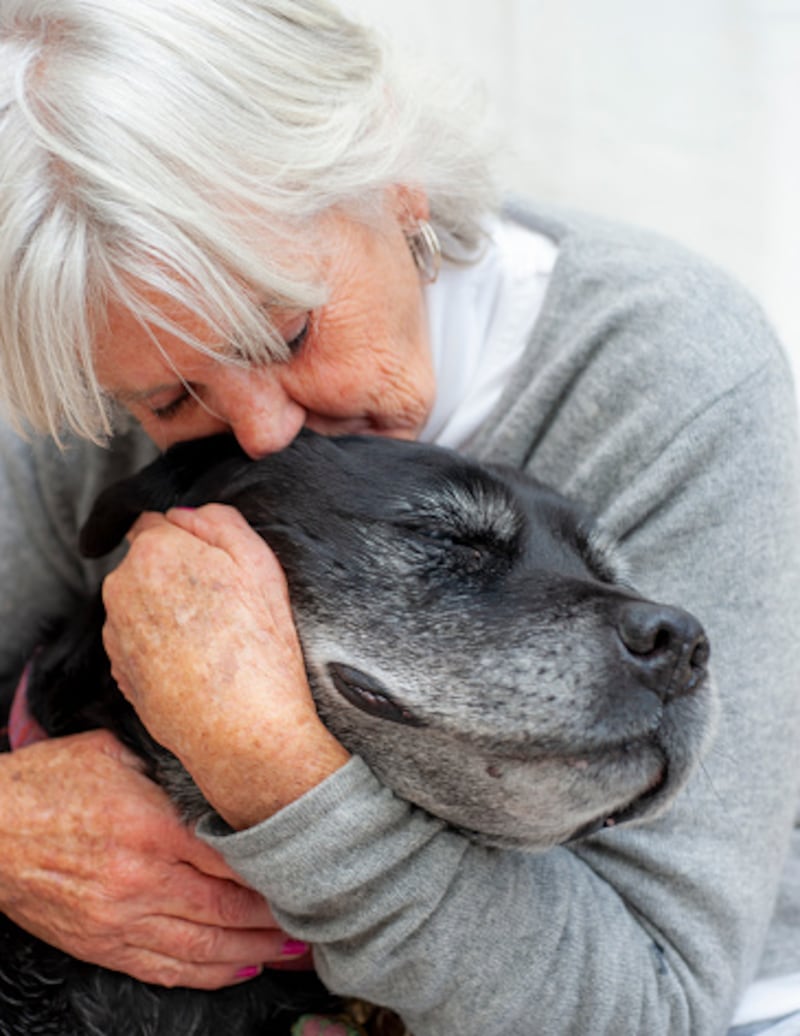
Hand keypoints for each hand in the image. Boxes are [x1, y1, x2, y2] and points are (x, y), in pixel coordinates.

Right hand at [0, 730, 309, 986]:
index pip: (231, 857)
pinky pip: (166, 967)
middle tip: (317, 917)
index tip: (309, 869)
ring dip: (255, 952)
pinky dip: (209, 973)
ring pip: (204, 947)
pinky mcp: (102, 943)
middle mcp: (141, 880)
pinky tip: (239, 970)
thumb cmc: (47, 784)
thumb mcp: (113, 752)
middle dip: (277, 917)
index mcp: (149, 827)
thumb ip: (168, 766)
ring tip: (292, 949)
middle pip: (227, 909)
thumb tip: (216, 769)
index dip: (275, 870)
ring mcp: (121, 919)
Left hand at [101, 504, 348, 828]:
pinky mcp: (118, 669)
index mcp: (154, 550)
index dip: (191, 540)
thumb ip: (219, 520)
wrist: (242, 732)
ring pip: (142, 601)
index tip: (217, 566)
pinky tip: (197, 664)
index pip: (157, 521)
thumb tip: (186, 513)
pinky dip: (161, 645)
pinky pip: (139, 640)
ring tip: (213, 640)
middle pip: (147, 562)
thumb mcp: (260, 563)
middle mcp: (121, 586)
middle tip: (223, 604)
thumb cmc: (259, 647)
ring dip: (167, 610)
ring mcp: (115, 631)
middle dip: (177, 574)